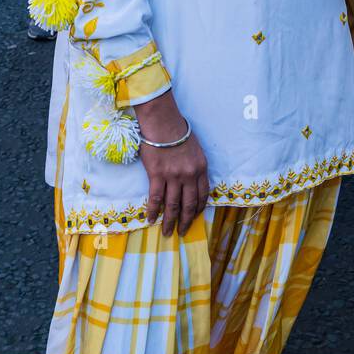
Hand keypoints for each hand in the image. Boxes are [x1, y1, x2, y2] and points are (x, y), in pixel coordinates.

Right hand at [135, 94, 207, 235]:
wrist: (163, 122)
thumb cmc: (178, 131)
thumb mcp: (196, 148)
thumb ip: (195, 165)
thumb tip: (192, 178)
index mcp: (201, 168)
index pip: (203, 194)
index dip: (198, 208)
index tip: (194, 216)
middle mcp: (189, 175)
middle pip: (189, 204)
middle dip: (185, 221)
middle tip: (182, 232)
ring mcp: (173, 176)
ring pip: (173, 205)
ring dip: (170, 221)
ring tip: (167, 232)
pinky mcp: (157, 175)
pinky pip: (155, 198)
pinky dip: (153, 211)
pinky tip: (151, 219)